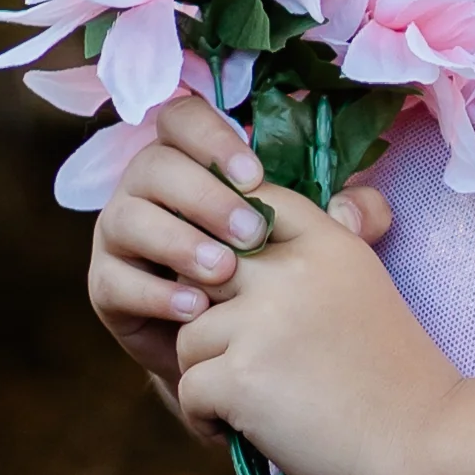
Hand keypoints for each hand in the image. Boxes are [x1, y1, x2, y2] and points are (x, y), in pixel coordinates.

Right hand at [87, 90, 389, 428]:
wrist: (234, 354)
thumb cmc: (269, 281)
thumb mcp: (308, 248)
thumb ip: (342, 223)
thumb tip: (368, 210)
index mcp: (190, 161)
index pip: (182, 119)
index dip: (213, 139)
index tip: (256, 177)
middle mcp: (146, 189)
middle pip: (154, 166)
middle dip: (204, 197)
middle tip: (252, 234)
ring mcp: (119, 236)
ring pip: (128, 218)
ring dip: (178, 242)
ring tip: (224, 272)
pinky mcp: (106, 287)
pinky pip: (115, 280)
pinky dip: (156, 293)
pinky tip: (196, 310)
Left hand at [169, 175, 458, 474]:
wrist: (427, 448)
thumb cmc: (397, 384)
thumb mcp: (364, 294)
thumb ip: (313, 264)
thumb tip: (237, 254)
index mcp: (329, 244)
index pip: (253, 203)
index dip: (234, 241)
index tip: (249, 291)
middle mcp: (292, 271)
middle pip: (203, 271)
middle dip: (212, 319)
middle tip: (244, 361)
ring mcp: (263, 323)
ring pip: (188, 336)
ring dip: (208, 376)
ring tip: (254, 407)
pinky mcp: (241, 377)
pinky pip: (188, 389)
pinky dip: (207, 420)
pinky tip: (249, 434)